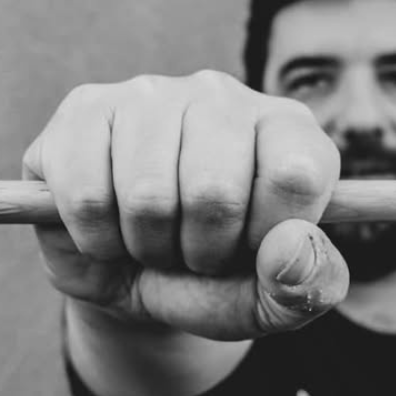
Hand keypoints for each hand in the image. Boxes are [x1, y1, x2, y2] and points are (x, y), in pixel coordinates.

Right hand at [22, 71, 348, 340]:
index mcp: (289, 133)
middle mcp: (224, 97)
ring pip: (146, 196)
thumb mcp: (278, 300)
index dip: (268, 235)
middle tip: (196, 252)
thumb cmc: (221, 282)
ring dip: (148, 247)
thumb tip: (291, 243)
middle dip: (202, 251)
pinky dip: (97, 238)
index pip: (298, 174)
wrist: (139, 280)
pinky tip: (109, 226)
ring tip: (154, 239)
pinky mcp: (85, 110)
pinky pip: (85, 194)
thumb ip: (311, 283)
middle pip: (215, 190)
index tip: (253, 248)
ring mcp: (151, 95)